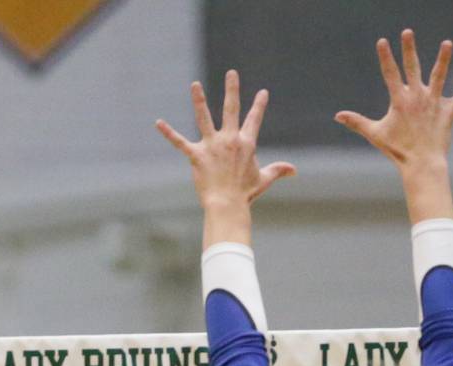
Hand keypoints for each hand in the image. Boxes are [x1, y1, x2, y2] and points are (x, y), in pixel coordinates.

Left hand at [156, 70, 294, 210]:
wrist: (228, 205)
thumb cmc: (245, 194)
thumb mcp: (263, 179)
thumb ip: (278, 170)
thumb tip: (294, 170)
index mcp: (246, 144)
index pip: (254, 120)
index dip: (259, 106)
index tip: (263, 93)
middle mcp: (229, 140)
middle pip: (231, 109)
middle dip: (232, 89)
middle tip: (232, 73)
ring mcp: (212, 146)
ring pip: (204, 117)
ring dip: (199, 100)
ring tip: (195, 85)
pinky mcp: (196, 156)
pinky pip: (180, 142)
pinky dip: (169, 133)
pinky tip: (158, 123)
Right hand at [334, 30, 452, 169]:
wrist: (421, 164)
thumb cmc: (397, 150)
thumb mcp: (375, 134)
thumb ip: (357, 122)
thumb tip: (338, 115)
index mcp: (399, 100)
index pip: (389, 73)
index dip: (385, 57)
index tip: (382, 41)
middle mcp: (417, 97)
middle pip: (412, 67)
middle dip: (409, 49)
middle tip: (407, 32)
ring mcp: (434, 102)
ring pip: (439, 76)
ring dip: (443, 59)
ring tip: (447, 43)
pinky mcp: (448, 111)